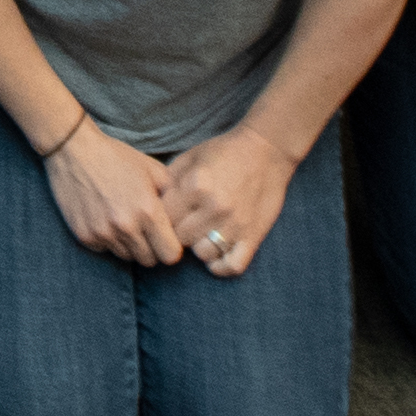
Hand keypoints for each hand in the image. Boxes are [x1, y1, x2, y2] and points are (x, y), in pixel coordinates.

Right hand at [38, 120, 189, 270]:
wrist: (74, 150)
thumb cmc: (117, 157)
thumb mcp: (153, 169)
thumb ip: (173, 195)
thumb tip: (184, 218)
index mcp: (148, 211)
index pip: (171, 255)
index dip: (171, 248)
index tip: (166, 238)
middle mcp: (127, 226)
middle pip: (149, 260)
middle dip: (151, 248)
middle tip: (145, 230)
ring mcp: (104, 233)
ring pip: (126, 257)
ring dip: (129, 245)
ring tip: (124, 221)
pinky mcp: (85, 236)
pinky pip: (105, 250)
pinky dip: (108, 240)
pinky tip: (105, 219)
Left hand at [165, 118, 299, 279]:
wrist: (267, 150)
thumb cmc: (224, 152)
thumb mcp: (190, 156)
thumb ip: (168, 180)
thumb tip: (149, 202)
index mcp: (196, 184)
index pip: (164, 217)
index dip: (161, 217)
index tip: (166, 215)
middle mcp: (214, 207)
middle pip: (180, 238)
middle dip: (178, 232)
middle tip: (183, 225)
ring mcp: (235, 224)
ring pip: (203, 253)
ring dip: (198, 247)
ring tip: (200, 235)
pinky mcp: (253, 236)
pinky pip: (232, 266)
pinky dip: (221, 266)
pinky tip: (216, 254)